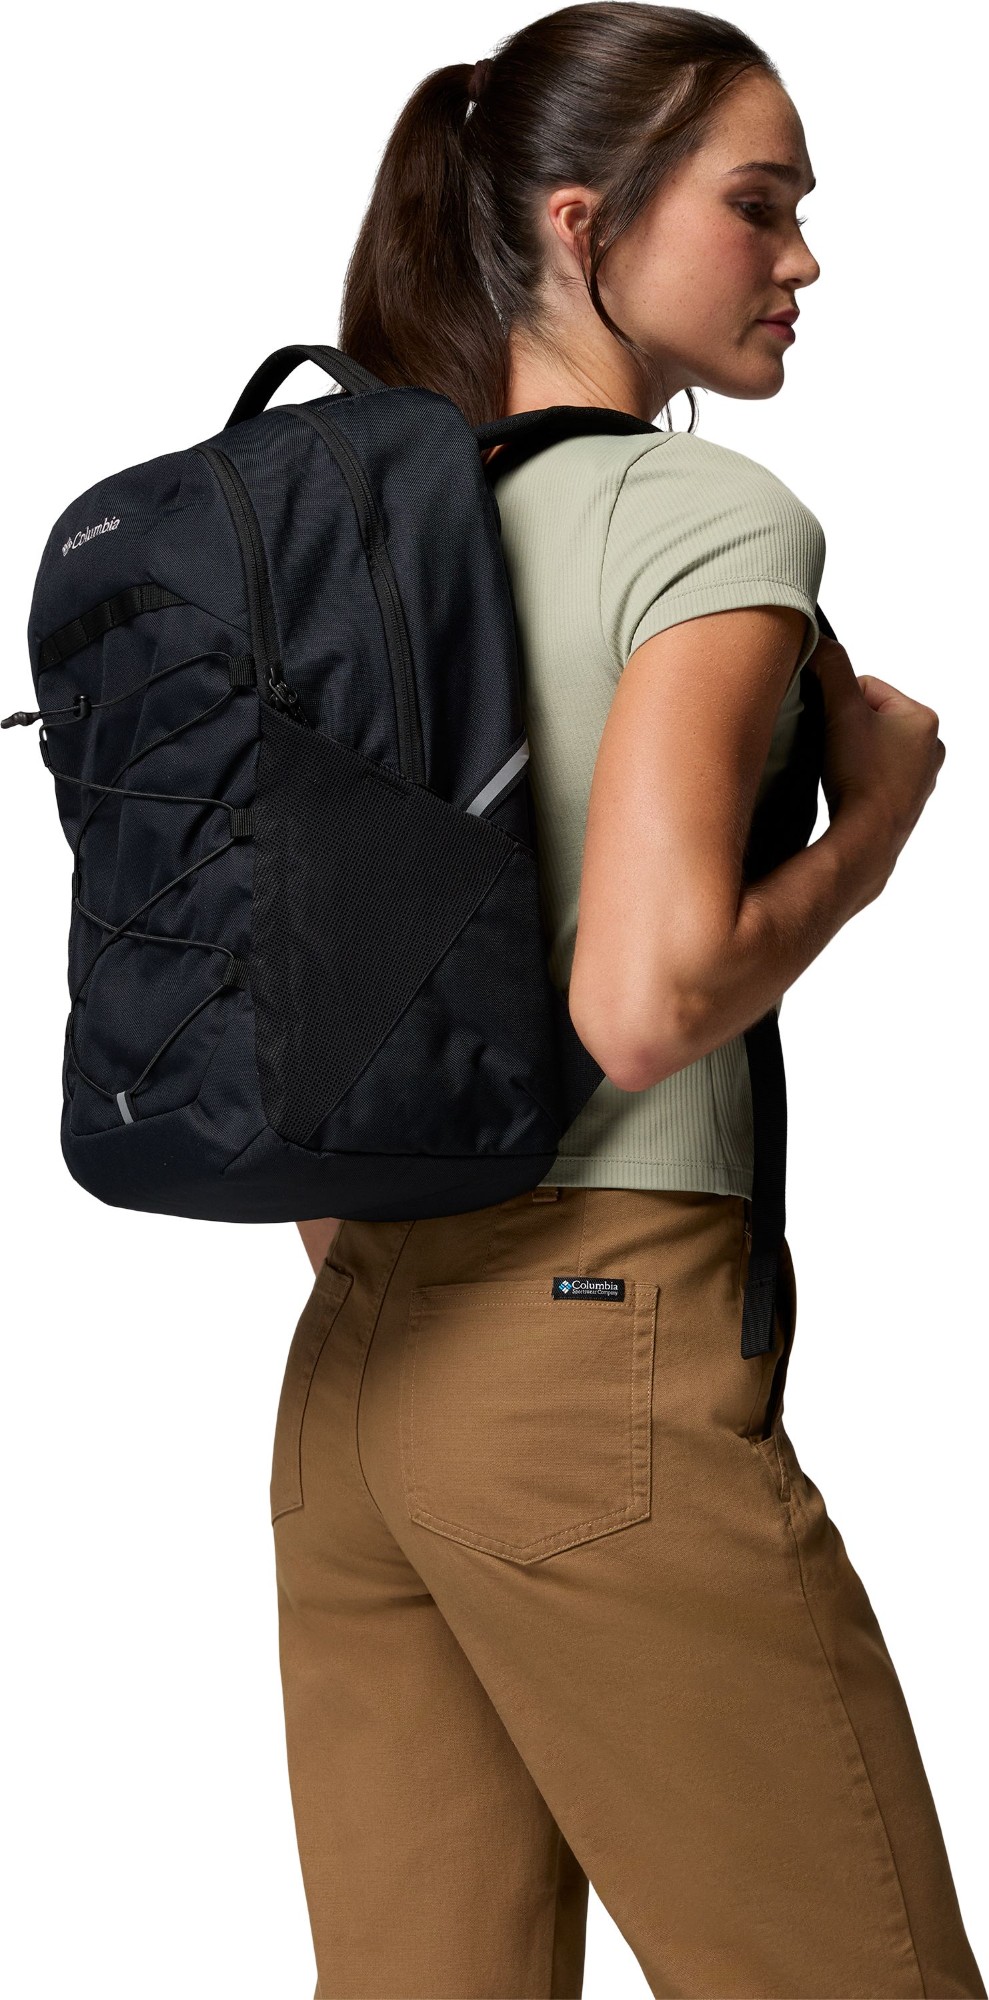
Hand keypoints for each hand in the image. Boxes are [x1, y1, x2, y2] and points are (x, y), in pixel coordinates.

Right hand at [809, 635, 945, 882]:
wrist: (867, 836)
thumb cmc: (862, 776)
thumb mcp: (842, 710)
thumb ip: (832, 668)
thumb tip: (819, 641)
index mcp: (923, 718)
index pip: (868, 688)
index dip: (840, 703)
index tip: (834, 726)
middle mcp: (930, 748)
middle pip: (871, 719)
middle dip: (849, 730)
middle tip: (837, 750)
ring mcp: (920, 778)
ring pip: (872, 748)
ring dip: (853, 754)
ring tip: (843, 772)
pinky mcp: (906, 802)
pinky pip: (875, 776)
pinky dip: (860, 779)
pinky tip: (851, 789)